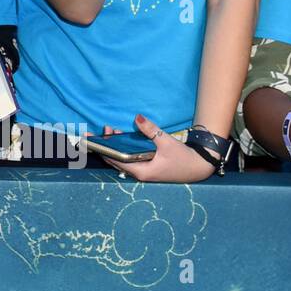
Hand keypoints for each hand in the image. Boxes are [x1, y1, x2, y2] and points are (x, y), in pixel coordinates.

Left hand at [101, 114, 215, 182]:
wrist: (199, 167)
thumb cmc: (183, 158)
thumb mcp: (167, 142)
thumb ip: (151, 130)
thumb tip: (137, 117)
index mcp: (141, 171)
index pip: (115, 160)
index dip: (102, 149)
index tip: (92, 139)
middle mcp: (139, 173)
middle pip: (115, 160)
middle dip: (106, 145)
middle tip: (100, 131)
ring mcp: (142, 170)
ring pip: (122, 159)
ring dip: (115, 145)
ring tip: (110, 130)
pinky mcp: (146, 167)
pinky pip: (129, 158)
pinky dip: (123, 147)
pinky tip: (122, 136)